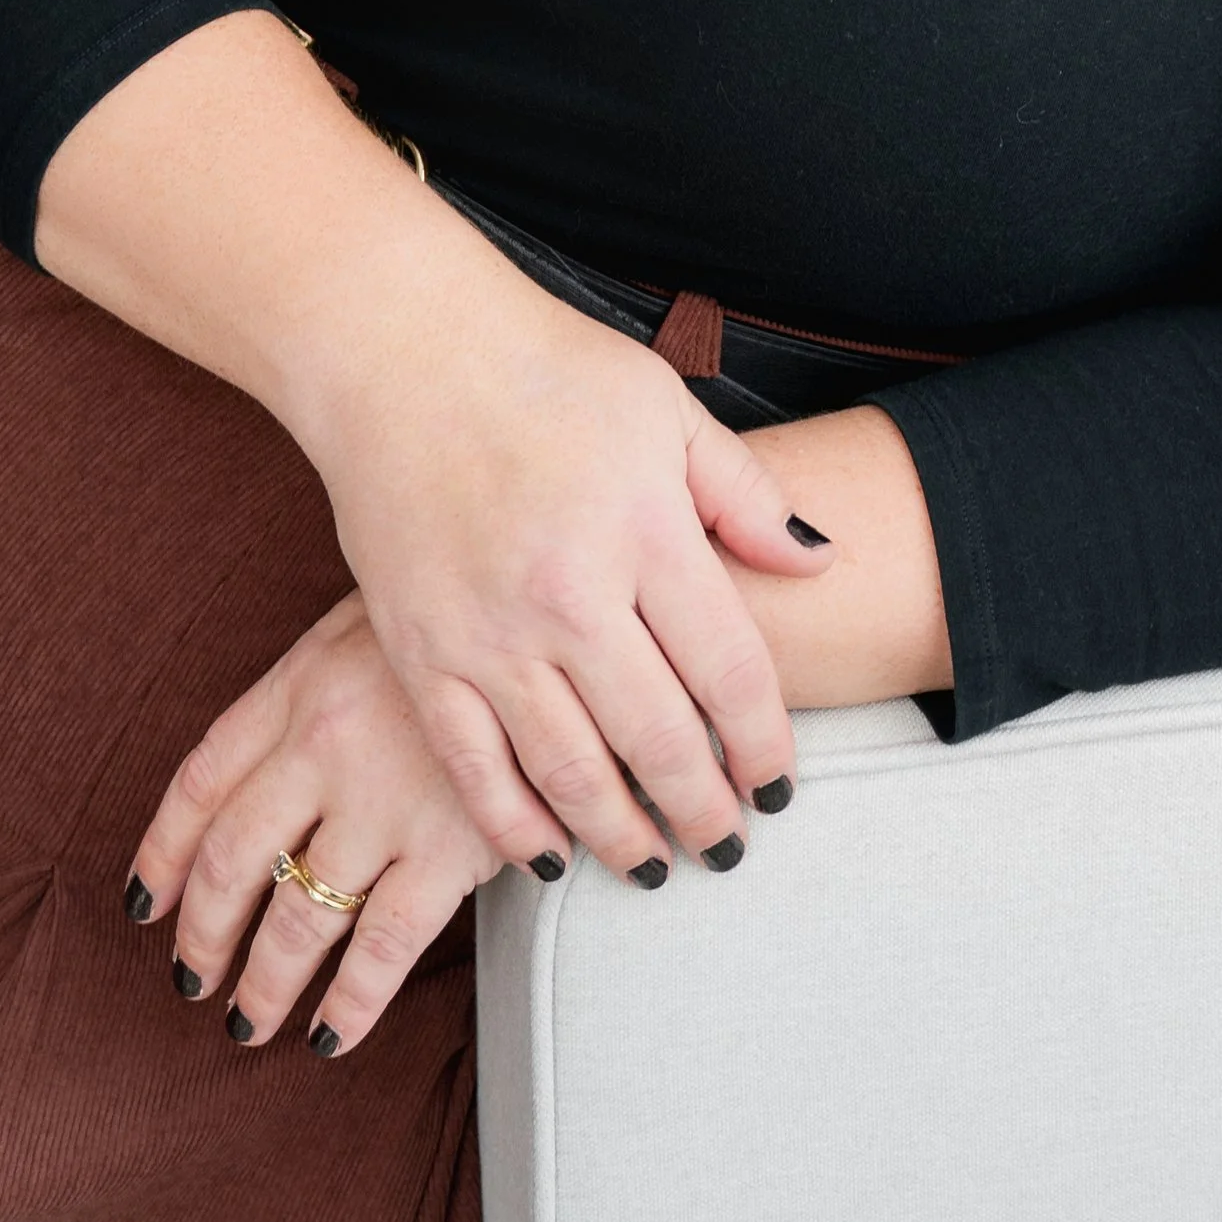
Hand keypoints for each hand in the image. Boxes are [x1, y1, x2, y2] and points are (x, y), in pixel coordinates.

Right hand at [36, 18, 834, 887]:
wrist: (403, 354)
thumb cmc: (545, 369)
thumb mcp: (666, 409)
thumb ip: (743, 495)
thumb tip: (818, 561)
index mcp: (645, 531)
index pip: (730, 672)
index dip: (765, 745)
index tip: (780, 787)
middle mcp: (572, 596)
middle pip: (660, 740)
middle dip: (704, 809)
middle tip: (727, 847)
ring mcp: (490, 634)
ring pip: (572, 774)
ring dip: (622, 836)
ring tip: (656, 866)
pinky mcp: (422, 655)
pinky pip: (477, 770)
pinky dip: (517, 828)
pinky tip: (550, 856)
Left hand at [130, 589, 523, 1054]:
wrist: (554, 613)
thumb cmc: (464, 612)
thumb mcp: (372, 619)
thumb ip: (317, 685)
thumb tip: (270, 758)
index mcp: (300, 685)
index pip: (202, 781)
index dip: (164, 851)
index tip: (146, 902)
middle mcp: (325, 746)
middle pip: (234, 861)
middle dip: (204, 935)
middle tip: (193, 980)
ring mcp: (384, 801)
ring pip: (298, 918)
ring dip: (264, 984)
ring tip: (248, 1022)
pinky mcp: (451, 846)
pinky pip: (382, 948)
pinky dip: (350, 1004)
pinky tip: (331, 1035)